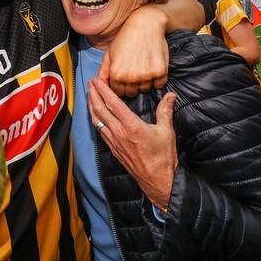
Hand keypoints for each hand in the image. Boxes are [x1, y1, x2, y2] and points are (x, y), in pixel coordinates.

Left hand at [88, 78, 177, 208]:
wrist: (158, 181)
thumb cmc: (163, 158)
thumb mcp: (167, 131)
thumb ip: (165, 111)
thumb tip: (171, 96)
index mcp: (132, 126)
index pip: (113, 103)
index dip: (103, 89)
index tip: (97, 79)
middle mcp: (119, 133)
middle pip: (100, 110)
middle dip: (93, 94)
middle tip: (90, 83)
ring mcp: (114, 142)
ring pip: (97, 120)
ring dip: (91, 106)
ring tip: (89, 95)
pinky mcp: (113, 149)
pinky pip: (100, 131)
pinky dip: (95, 119)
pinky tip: (95, 115)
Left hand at [101, 11, 168, 95]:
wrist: (145, 24)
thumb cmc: (126, 38)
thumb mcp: (109, 53)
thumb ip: (104, 71)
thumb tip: (99, 84)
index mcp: (116, 74)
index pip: (118, 92)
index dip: (121, 85)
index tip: (125, 78)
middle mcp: (130, 77)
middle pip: (132, 93)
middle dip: (132, 85)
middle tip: (135, 72)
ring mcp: (146, 75)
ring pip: (145, 90)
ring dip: (145, 82)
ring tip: (144, 67)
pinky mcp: (160, 71)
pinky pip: (159, 84)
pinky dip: (158, 79)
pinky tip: (153, 67)